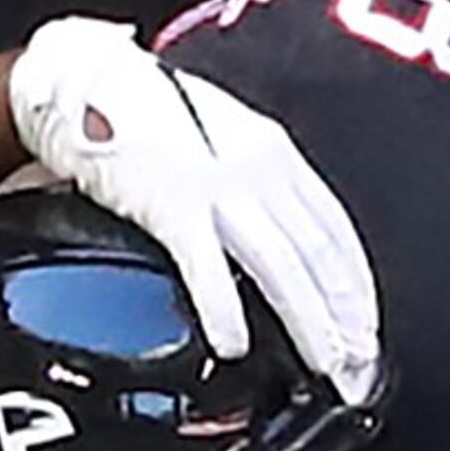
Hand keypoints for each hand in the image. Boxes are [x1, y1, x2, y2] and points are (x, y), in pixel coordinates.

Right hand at [7, 21, 383, 410]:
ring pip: (281, 265)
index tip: (366, 333)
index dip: (356, 287)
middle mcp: (257, 165)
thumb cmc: (142, 116)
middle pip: (318, 254)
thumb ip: (247, 191)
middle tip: (358, 370)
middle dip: (344, 319)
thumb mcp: (216, 145)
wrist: (83, 80)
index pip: (333, 228)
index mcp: (272, 151)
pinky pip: (207, 267)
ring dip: (307, 323)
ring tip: (323, 367)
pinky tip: (234, 346)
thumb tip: (269, 248)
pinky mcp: (171, 202)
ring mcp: (216, 184)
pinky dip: (224, 310)